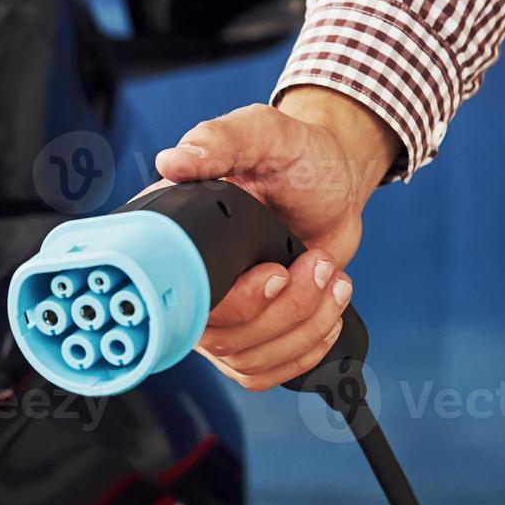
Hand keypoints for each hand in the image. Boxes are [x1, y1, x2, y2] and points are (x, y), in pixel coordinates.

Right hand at [152, 86, 402, 390]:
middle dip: (285, 308)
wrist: (331, 181)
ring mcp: (217, 314)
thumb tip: (173, 161)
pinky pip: (263, 371)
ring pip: (247, 359)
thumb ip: (218, 140)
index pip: (178, 299)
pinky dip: (304, 350)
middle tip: (317, 263)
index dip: (231, 302)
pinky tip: (326, 312)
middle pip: (220, 339)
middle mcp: (187, 282)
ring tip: (330, 277)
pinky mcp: (248, 333)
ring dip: (303, 325)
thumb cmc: (295, 155)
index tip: (273, 273)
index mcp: (175, 237)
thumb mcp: (261, 134)